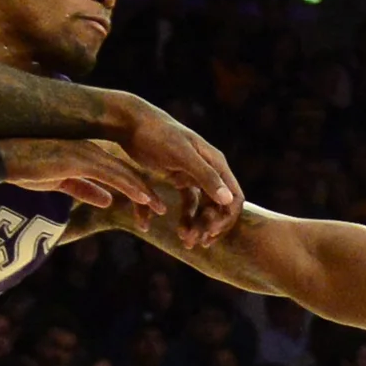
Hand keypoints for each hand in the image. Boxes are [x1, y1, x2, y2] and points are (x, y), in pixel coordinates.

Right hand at [2, 137, 157, 221]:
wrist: (1, 160)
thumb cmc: (26, 169)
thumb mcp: (61, 183)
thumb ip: (85, 189)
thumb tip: (108, 200)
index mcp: (87, 155)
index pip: (118, 172)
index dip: (136, 187)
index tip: (151, 202)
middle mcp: (91, 151)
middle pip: (126, 172)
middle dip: (146, 191)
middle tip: (162, 207)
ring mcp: (86, 154)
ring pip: (123, 174)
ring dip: (143, 192)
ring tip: (160, 207)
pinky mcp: (79, 160)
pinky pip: (111, 175)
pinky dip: (130, 187)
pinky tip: (143, 197)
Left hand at [115, 95, 242, 245]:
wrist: (131, 122)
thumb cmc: (157, 136)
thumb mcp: (182, 155)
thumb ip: (206, 176)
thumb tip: (229, 200)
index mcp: (216, 164)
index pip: (234, 198)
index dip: (226, 219)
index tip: (210, 234)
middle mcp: (209, 170)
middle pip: (219, 206)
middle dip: (210, 226)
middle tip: (195, 243)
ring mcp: (194, 175)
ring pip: (203, 208)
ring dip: (197, 225)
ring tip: (184, 241)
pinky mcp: (178, 178)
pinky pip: (186, 203)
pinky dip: (183, 217)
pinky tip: (172, 229)